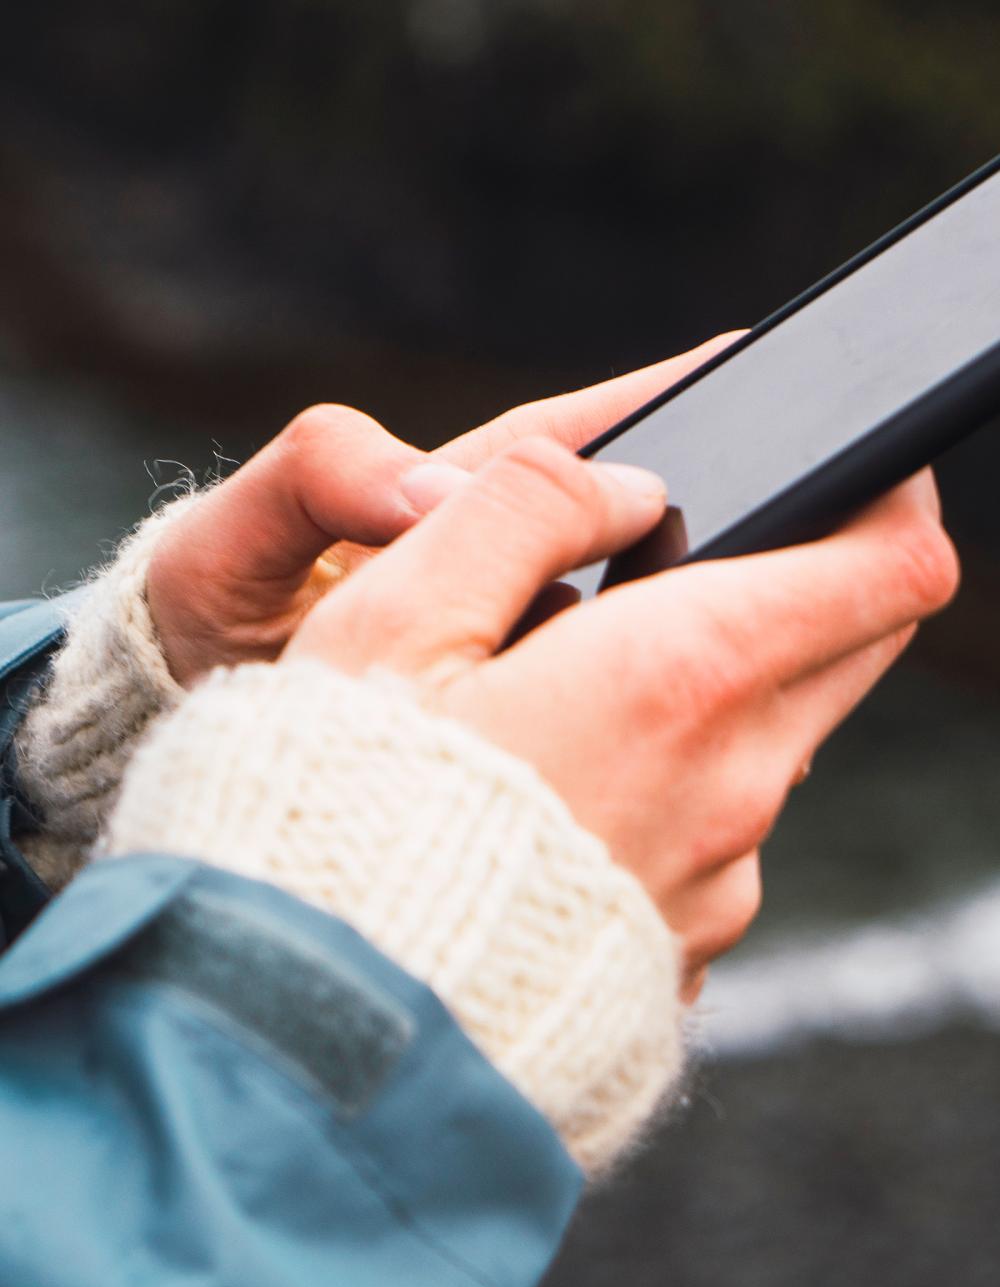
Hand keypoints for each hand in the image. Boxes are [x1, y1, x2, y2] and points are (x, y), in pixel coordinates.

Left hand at [146, 335, 740, 684]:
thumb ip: (323, 477)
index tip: (771, 387)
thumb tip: (434, 496)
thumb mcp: (240, 529)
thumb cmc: (207, 608)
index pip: (593, 433)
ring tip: (794, 637)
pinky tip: (711, 730)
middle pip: (645, 526)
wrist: (194, 725)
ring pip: (639, 621)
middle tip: (823, 529)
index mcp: (455, 496)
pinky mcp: (510, 708)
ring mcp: (514, 638)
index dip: (681, 406)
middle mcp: (501, 562)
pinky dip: (655, 705)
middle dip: (730, 524)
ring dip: (705, 625)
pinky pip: (606, 699)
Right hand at [285, 439, 958, 998]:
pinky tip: (564, 796)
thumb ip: (524, 509)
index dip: (888, 495)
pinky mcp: (685, 940)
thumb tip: (627, 485)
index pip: (888, 570)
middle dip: (802, 581)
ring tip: (578, 691)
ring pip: (773, 741)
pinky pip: (717, 833)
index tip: (852, 465)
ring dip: (715, 691)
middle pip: (851, 648)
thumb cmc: (337, 810)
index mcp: (673, 681)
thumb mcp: (394, 615)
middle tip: (685, 561)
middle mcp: (727, 787)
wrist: (325, 1024)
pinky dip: (672, 786)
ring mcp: (717, 878)